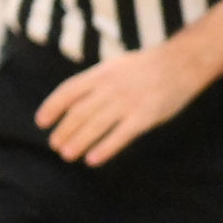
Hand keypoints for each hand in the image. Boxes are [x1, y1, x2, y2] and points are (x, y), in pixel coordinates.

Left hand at [34, 38, 204, 165]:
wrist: (181, 62)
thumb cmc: (145, 68)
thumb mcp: (115, 67)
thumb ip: (95, 82)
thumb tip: (71, 101)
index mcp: (100, 73)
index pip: (68, 91)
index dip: (52, 107)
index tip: (41, 122)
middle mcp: (110, 87)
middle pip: (79, 112)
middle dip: (64, 130)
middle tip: (55, 145)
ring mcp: (127, 102)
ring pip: (95, 125)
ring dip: (78, 141)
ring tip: (67, 155)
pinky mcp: (144, 116)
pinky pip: (120, 136)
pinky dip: (104, 148)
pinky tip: (92, 159)